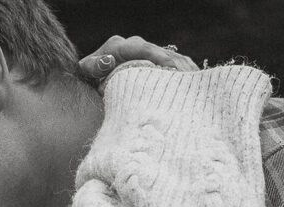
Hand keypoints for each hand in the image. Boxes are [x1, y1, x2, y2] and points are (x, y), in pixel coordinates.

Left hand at [77, 35, 199, 79]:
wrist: (93, 77)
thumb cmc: (90, 77)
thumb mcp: (88, 71)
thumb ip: (95, 66)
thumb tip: (106, 60)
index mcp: (120, 45)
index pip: (143, 49)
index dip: (158, 57)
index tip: (171, 68)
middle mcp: (136, 45)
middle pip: (161, 53)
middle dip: (176, 66)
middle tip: (188, 80)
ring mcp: (148, 51)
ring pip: (171, 57)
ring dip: (184, 70)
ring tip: (195, 84)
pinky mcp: (157, 59)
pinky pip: (175, 63)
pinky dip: (185, 72)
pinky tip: (195, 84)